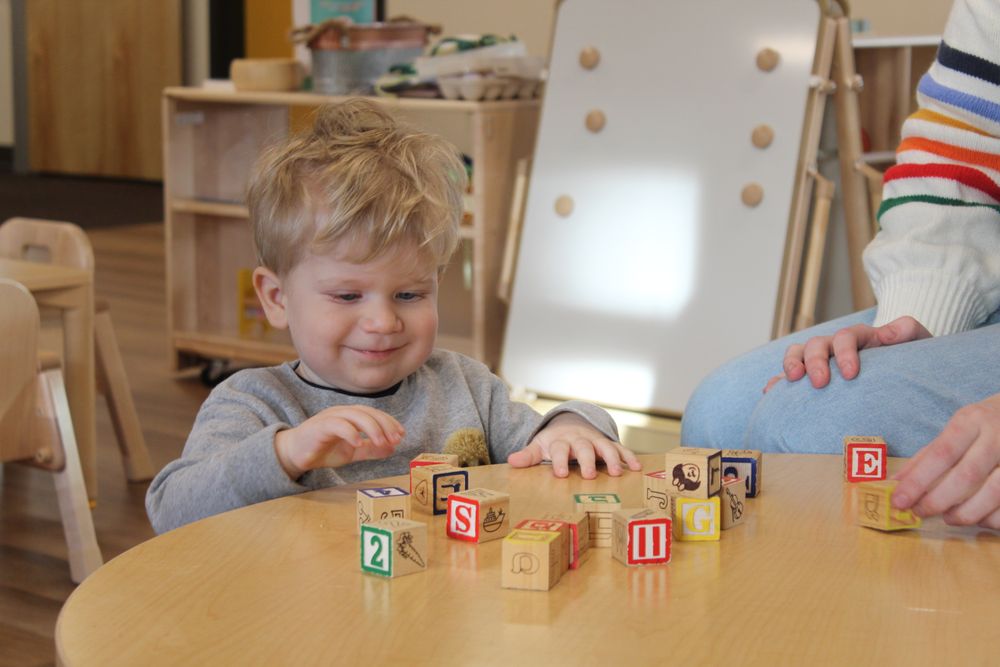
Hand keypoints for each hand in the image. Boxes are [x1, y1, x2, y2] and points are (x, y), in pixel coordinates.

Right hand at [274, 406, 404, 478]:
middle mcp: (342, 412)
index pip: (374, 414)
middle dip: (384, 425)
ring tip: (382, 443)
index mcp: (350, 416)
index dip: (389, 422)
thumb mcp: (352, 452)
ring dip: (371, 428)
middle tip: (395, 439)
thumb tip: (392, 449)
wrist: (294, 455)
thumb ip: (370, 450)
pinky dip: (350, 433)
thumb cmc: (323, 450)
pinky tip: (359, 444)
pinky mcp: (319, 426)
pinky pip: (337, 425)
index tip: (401, 435)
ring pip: (355, 416)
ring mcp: (330, 417)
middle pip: (367, 412)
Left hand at [507, 413, 641, 478]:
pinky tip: (636, 467)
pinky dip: (628, 457)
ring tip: (616, 473)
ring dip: (611, 458)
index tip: (559, 474)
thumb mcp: (539, 446)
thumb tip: (511, 461)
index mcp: (561, 441)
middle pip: (583, 447)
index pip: (559, 449)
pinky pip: (620, 448)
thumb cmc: (553, 442)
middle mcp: (579, 439)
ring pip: (605, 446)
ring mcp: (595, 440)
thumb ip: (528, 455)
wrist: (570, 423)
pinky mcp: (608, 444)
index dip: (559, 461)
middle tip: (589, 475)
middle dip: (587, 460)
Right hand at [763, 316, 930, 392]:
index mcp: (859, 337)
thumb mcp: (917, 341)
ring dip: (791, 365)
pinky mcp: (811, 378)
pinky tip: (771, 392)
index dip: (844, 352)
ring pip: (797, 353)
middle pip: (816, 344)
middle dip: (815, 361)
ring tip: (792, 381)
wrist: (908, 374)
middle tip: (820, 383)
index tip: (850, 374)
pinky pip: (788, 376)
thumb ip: (907, 331)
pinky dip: (778, 381)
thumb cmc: (912, 360)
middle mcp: (835, 346)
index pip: (845, 336)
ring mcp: (821, 361)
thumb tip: (889, 332)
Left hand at [891, 393, 999, 528]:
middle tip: (920, 512)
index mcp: (971, 421)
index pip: (941, 453)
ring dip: (966, 513)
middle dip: (938, 500)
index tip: (899, 501)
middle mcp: (997, 437)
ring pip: (994, 493)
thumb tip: (896, 484)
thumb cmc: (982, 426)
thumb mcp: (954, 430)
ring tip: (948, 518)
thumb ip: (926, 457)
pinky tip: (979, 517)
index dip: (918, 481)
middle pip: (967, 475)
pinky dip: (991, 518)